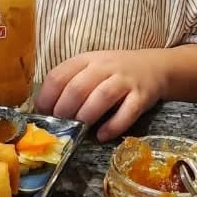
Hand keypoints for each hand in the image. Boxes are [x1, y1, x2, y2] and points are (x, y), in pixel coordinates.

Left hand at [36, 50, 168, 142]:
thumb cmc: (113, 72)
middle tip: (60, 125)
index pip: (59, 76)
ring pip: (102, 96)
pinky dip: (113, 126)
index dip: (46, 98)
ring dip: (86, 115)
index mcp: (86, 60)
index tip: (42, 115)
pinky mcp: (142, 96)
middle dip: (64, 109)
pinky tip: (102, 136)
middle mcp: (104, 67)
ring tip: (79, 130)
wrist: (154, 67)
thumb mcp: (90, 69)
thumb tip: (46, 112)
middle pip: (78, 87)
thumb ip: (70, 84)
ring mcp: (124, 81)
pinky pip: (128, 112)